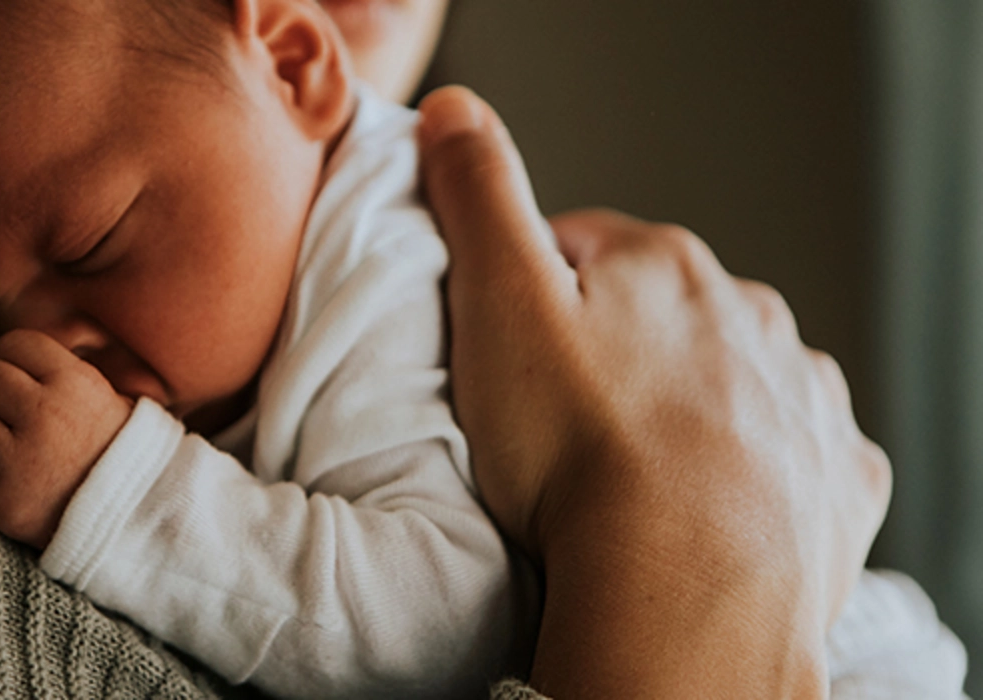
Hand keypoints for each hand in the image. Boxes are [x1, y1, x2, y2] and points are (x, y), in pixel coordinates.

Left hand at [0, 329, 132, 548]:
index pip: (13, 344)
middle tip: (4, 414)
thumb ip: (65, 372)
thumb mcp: (111, 398)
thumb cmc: (122, 455)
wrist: (142, 521)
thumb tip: (20, 353)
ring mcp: (23, 463)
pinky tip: (6, 479)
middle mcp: (46, 417)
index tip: (17, 380)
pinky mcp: (5, 504)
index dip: (10, 360)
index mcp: (75, 384)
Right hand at [417, 86, 889, 696]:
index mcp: (666, 265)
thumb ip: (477, 197)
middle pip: (659, 314)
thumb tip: (454, 113)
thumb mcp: (498, 301)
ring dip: (682, 407)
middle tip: (556, 423)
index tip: (502, 355)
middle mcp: (750, 316)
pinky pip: (789, 455)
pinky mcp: (834, 479)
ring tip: (623, 473)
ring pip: (728, 379)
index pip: (581, 247)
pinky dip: (749, 469)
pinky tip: (702, 505)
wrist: (683, 587)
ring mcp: (803, 398)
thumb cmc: (579, 448)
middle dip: (612, 350)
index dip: (529, 296)